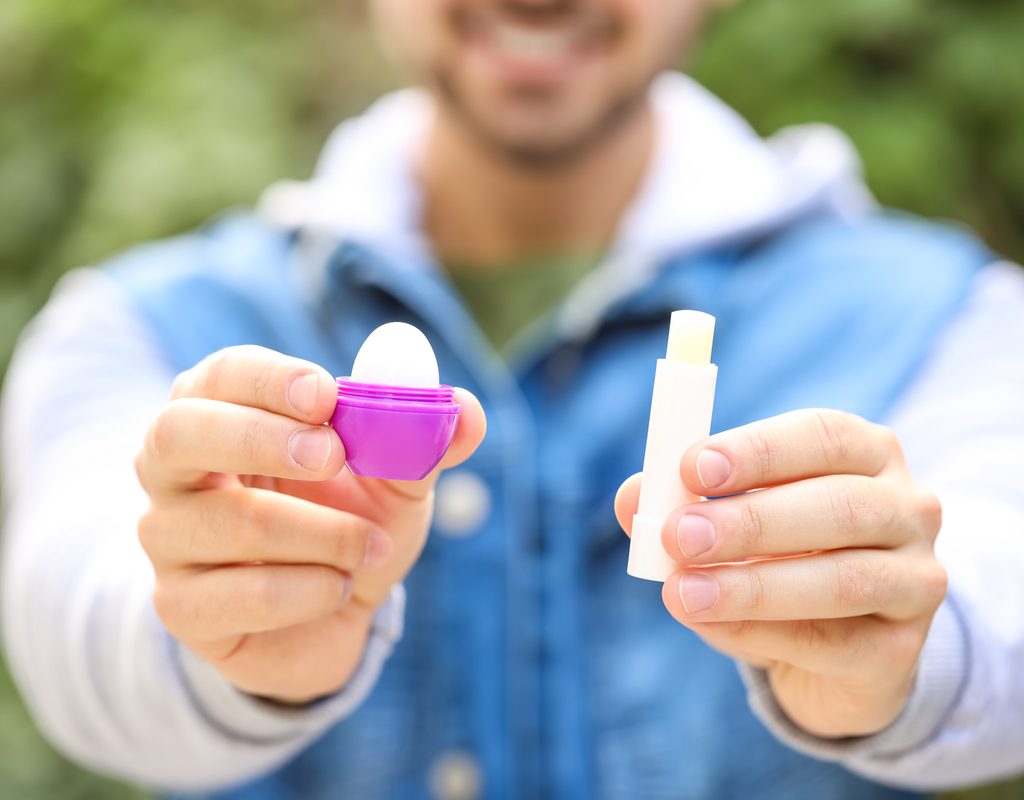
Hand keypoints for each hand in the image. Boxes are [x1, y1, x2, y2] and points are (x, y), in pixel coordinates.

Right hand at [135, 345, 485, 702]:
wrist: (336, 614)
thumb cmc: (352, 520)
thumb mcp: (397, 478)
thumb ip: (424, 440)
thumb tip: (465, 410)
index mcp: (223, 411)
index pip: (220, 375)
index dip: (268, 380)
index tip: (327, 395)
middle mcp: (176, 468)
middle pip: (178, 434)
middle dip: (259, 439)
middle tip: (332, 456)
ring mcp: (169, 538)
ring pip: (227, 523)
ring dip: (322, 535)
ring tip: (373, 547)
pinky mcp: (180, 607)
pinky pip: (237, 595)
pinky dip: (309, 590)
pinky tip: (338, 588)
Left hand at [615, 409, 945, 737]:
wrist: (835, 650)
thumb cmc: (777, 559)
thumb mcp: (728, 524)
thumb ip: (680, 506)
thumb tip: (632, 498)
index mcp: (866, 454)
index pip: (823, 435)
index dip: (758, 450)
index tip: (692, 469)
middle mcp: (908, 508)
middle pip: (839, 506)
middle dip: (751, 521)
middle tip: (680, 534)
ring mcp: (916, 580)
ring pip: (843, 579)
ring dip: (753, 585)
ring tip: (682, 592)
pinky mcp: (902, 650)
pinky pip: (831, 641)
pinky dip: (762, 632)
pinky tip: (711, 624)